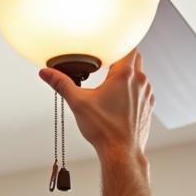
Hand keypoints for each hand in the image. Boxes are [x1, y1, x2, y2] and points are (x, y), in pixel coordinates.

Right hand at [38, 48, 153, 156]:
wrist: (121, 152)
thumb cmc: (104, 129)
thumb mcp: (78, 103)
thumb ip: (61, 84)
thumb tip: (46, 73)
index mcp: (124, 75)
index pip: (129, 46)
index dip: (119, 43)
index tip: (109, 47)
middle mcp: (140, 81)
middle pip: (135, 58)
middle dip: (121, 58)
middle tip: (106, 63)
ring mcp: (146, 94)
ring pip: (139, 75)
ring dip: (128, 75)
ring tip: (110, 84)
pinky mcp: (148, 107)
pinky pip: (142, 91)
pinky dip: (133, 91)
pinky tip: (119, 101)